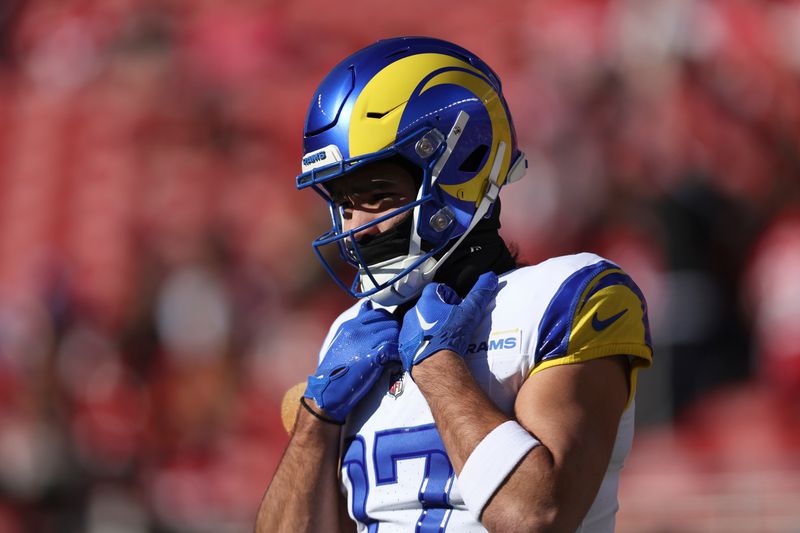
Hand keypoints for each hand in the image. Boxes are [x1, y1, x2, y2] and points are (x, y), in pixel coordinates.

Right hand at [304, 301, 398, 422]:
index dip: (388, 323)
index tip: (390, 335)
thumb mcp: (342, 341)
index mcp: (349, 325)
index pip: (379, 313)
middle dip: (396, 332)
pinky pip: (394, 347)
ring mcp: (364, 342)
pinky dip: (398, 353)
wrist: (327, 392)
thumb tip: (368, 304)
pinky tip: (396, 360)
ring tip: (397, 353)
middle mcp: (357, 330)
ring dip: (399, 342)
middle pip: (389, 321)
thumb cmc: (336, 370)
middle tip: (396, 345)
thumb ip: (357, 323)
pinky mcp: (372, 356)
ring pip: (394, 331)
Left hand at [399, 271, 497, 372]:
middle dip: (439, 312)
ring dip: (428, 326)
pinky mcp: (403, 346)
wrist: (435, 364)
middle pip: (427, 306)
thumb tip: (490, 278)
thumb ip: (479, 294)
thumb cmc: (450, 336)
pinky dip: (418, 340)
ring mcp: (406, 330)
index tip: (457, 306)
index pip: (437, 288)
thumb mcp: (469, 313)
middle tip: (452, 323)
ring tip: (442, 337)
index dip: (449, 295)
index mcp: (427, 301)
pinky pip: (409, 338)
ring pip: (417, 322)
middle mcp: (413, 313)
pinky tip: (430, 348)